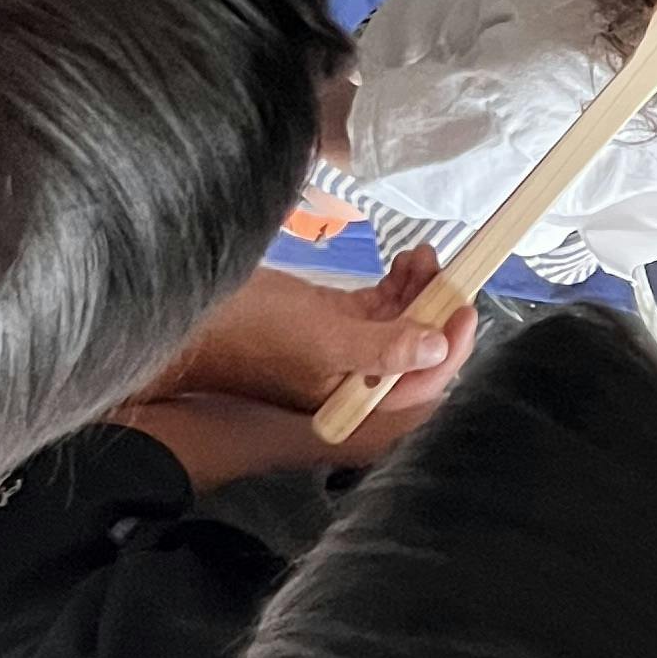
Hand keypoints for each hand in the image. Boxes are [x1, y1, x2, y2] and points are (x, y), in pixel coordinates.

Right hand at [155, 247, 473, 424]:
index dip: (449, 349)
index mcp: (351, 401)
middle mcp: (354, 380)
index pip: (419, 385)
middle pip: (417, 352)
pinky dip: (398, 286)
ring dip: (421, 291)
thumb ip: (381, 347)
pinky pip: (381, 307)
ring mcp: (345, 350)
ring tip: (423, 255)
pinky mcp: (333, 323)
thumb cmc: (248, 331)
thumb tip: (436, 347)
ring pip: (402, 323)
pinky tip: (406, 261)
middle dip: (437, 311)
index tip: (466, 308)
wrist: (190, 309)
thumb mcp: (320, 340)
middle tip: (451, 273)